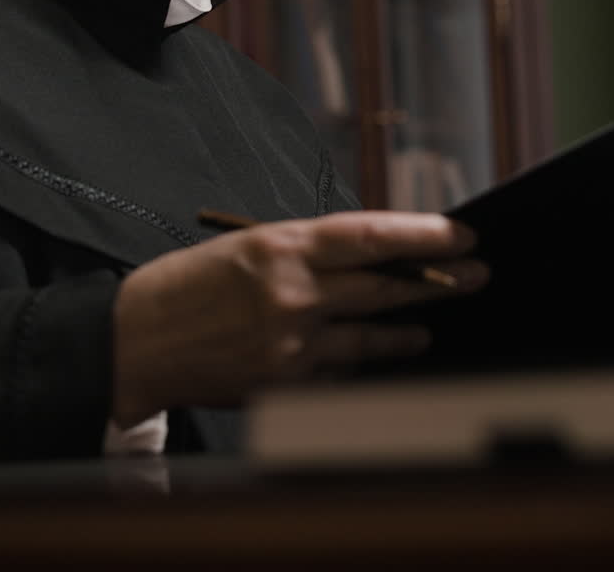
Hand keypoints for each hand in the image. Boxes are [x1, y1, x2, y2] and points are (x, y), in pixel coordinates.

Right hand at [112, 210, 487, 425]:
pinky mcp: (285, 382)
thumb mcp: (245, 247)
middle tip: (476, 273)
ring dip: (409, 326)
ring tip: (433, 321)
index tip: (460, 232)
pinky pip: (340, 370)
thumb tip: (359, 257)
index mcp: (281, 246)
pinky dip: (363, 359)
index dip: (423, 234)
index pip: (369, 235)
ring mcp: (292, 342)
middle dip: (439, 280)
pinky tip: (382, 352)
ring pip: (371, 333)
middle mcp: (292, 292)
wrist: (137, 339)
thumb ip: (302, 253)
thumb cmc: (186, 285)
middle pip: (384, 284)